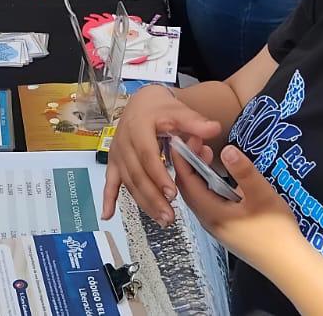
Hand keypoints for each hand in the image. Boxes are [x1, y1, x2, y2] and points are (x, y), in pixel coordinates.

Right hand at [100, 84, 223, 223]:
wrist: (142, 103)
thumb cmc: (161, 108)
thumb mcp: (179, 111)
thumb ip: (195, 122)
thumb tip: (215, 128)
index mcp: (139, 128)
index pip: (148, 155)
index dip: (158, 175)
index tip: (172, 193)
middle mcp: (124, 142)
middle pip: (137, 174)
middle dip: (153, 197)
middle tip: (169, 216)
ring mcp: (117, 153)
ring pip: (128, 182)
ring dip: (143, 202)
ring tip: (161, 219)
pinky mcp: (114, 161)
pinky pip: (109, 181)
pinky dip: (108, 199)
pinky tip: (107, 215)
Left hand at [172, 145, 304, 265]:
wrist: (288, 264)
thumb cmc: (275, 229)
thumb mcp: (262, 195)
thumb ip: (243, 171)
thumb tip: (226, 148)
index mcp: (211, 213)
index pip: (186, 182)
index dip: (183, 158)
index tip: (185, 138)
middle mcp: (208, 221)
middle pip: (189, 189)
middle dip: (190, 164)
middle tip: (199, 142)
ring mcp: (217, 227)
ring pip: (198, 197)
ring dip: (200, 175)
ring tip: (209, 155)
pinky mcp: (227, 230)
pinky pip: (209, 203)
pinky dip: (208, 186)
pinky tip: (221, 178)